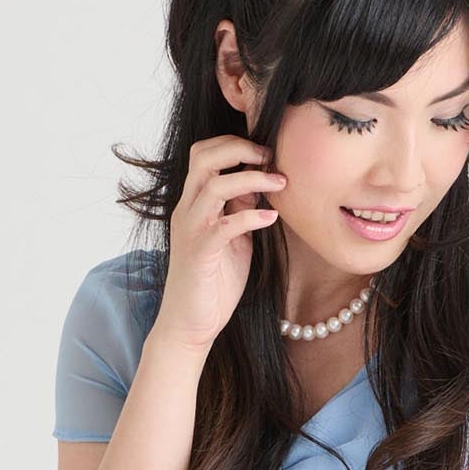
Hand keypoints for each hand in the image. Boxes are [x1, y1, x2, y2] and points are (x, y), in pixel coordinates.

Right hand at [152, 133, 286, 352]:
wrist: (190, 325)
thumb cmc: (214, 284)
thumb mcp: (234, 240)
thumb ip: (241, 211)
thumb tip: (260, 186)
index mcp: (194, 205)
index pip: (204, 155)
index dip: (234, 144)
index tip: (267, 152)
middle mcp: (187, 211)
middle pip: (203, 158)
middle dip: (239, 148)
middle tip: (271, 155)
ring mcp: (191, 231)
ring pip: (214, 187)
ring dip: (252, 179)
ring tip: (280, 183)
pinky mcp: (200, 253)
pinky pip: (224, 225)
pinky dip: (251, 216)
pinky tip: (271, 218)